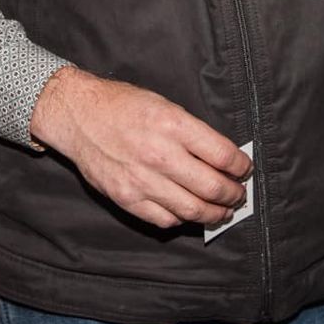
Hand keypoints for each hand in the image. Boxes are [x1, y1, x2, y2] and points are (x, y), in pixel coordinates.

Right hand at [28, 68, 251, 229]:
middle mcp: (160, 155)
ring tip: (222, 211)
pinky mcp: (127, 197)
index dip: (241, 167)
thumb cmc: (122, 106)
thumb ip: (192, 133)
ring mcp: (142, 180)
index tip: (244, 169)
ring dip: (214, 213)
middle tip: (238, 194)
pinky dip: (182, 219)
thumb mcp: (164, 105)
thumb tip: (222, 158)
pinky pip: (164, 219)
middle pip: (212, 187)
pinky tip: (188, 212)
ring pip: (192, 210)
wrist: (78, 115)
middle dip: (233, 194)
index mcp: (174, 125)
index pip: (223, 156)